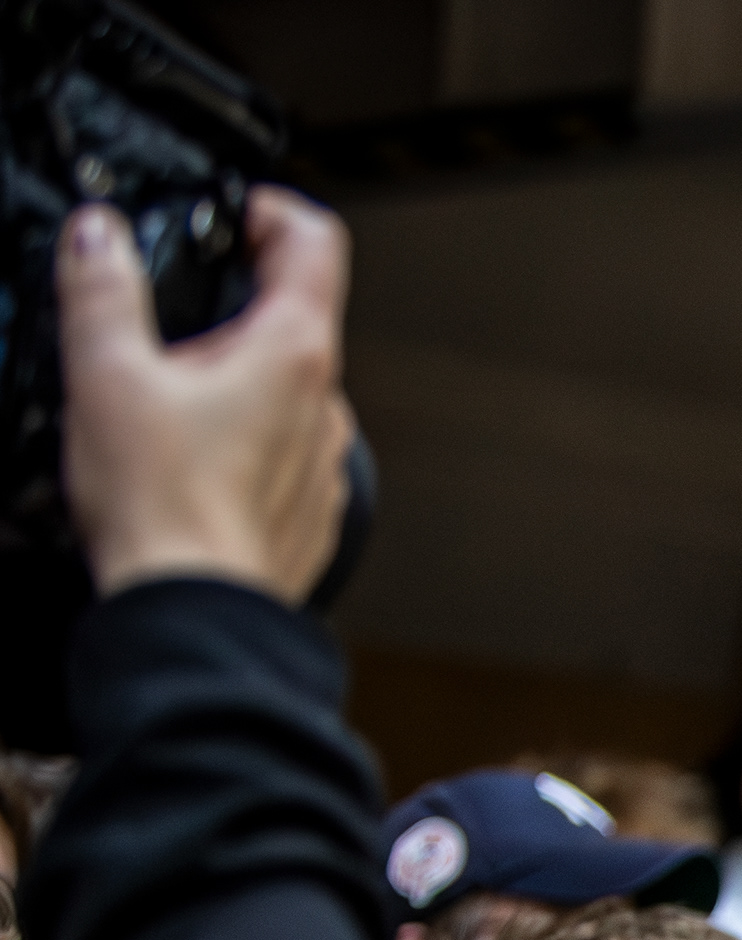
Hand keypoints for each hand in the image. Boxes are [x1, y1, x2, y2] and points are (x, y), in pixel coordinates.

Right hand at [59, 189, 354, 599]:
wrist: (193, 609)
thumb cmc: (163, 507)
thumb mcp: (107, 372)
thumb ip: (101, 289)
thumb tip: (97, 237)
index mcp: (294, 354)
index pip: (314, 243)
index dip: (274, 210)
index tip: (238, 213)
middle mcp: (326, 406)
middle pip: (296, 319)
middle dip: (235, 305)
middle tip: (172, 314)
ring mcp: (324, 462)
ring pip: (288, 392)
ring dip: (236, 379)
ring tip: (168, 396)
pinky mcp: (308, 510)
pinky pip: (281, 452)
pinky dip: (241, 439)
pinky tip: (189, 459)